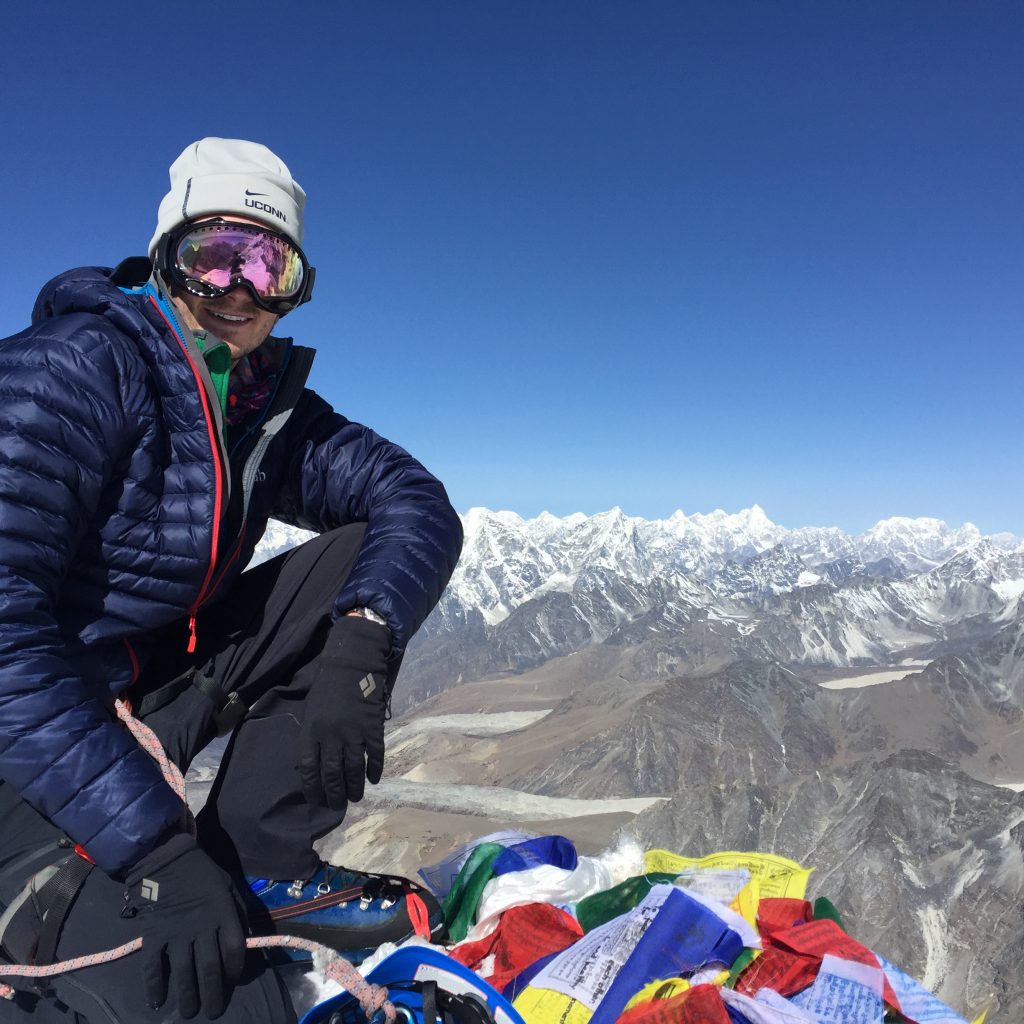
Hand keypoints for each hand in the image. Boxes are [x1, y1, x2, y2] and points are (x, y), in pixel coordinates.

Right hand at [124, 833, 245, 1018]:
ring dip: (187, 997)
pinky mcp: (154, 936)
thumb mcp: (229, 887)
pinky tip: (157, 1001)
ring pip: (184, 973)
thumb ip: (237, 913)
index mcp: (224, 914)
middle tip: (213, 1013)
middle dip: (213, 995)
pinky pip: (154, 967)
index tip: (233, 983)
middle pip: (211, 968)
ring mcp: (177, 933)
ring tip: (190, 1013)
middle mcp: (202, 927)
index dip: (236, 971)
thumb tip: (247, 939)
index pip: (234, 950)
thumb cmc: (203, 874)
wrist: (168, 860)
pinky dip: (154, 986)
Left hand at [298, 614, 390, 810]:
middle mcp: (330, 736)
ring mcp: (353, 732)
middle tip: (337, 805)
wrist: (351, 662)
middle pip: (332, 773)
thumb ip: (312, 736)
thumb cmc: (328, 685)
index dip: (313, 787)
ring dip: (355, 786)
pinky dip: (375, 769)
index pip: (309, 769)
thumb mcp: (311, 711)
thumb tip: (312, 762)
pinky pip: (374, 755)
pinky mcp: (372, 727)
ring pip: (353, 769)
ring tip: (356, 797)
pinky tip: (374, 779)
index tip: (317, 799)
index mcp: (311, 731)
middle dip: (334, 793)